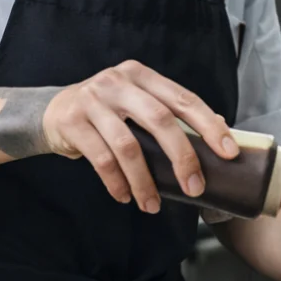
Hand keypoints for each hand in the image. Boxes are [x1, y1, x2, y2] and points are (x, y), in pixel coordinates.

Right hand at [42, 60, 237, 212]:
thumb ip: (168, 113)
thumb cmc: (105, 112)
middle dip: (182, 157)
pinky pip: (101, 160)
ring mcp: (93, 100)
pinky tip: (125, 197)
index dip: (209, 126)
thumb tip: (218, 131)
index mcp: (141, 75)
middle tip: (195, 188)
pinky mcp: (73, 121)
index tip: (229, 153)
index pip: (183, 99)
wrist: (52, 112)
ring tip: (152, 205)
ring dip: (145, 182)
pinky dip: (117, 183)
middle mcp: (118, 82)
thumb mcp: (135, 103)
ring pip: (128, 146)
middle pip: (159, 120)